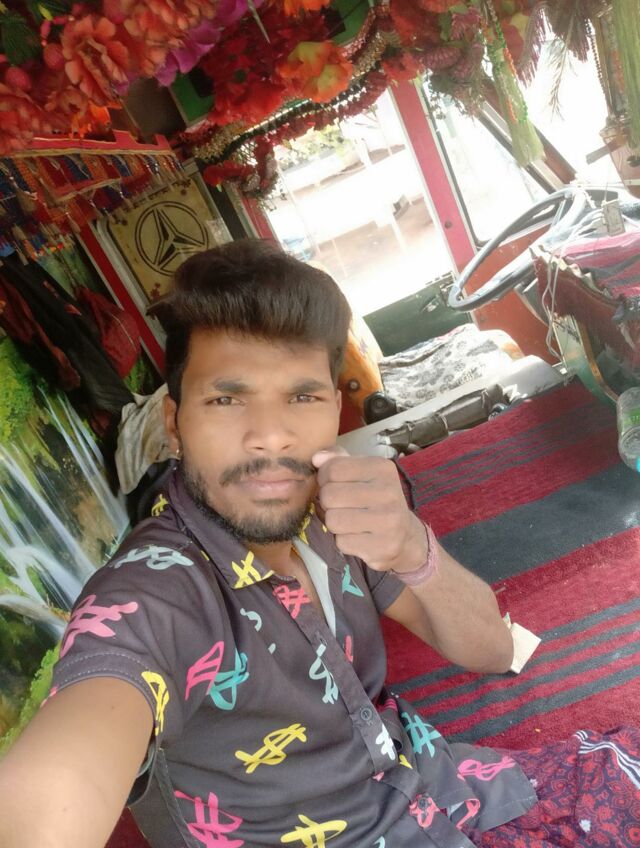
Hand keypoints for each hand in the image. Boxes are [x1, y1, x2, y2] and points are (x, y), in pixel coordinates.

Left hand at [312, 447, 427, 573]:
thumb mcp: (362, 473)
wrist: (406, 535)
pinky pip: (342, 542)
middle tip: (341, 506)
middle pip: (329, 495)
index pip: (333, 469)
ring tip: (349, 521)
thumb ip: (338, 460)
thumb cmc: (376, 499)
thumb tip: (316, 458)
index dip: (324, 479)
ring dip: (334, 523)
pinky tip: (358, 536)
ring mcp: (388, 521)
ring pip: (333, 520)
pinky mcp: (383, 546)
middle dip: (328, 503)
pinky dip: (344, 541)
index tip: (335, 485)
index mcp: (382, 468)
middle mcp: (388, 492)